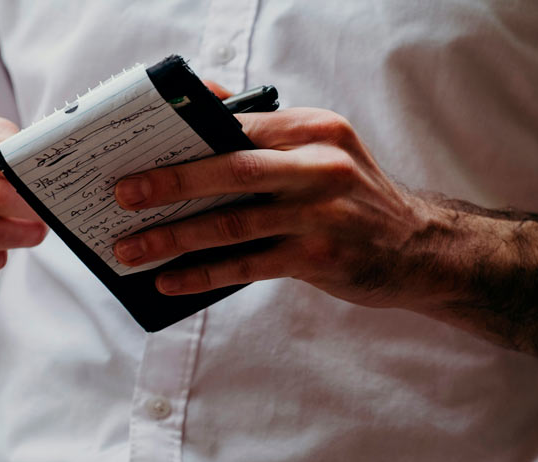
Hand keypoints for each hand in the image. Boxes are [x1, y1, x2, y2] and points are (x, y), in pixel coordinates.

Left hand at [111, 107, 438, 308]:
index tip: (134, 150)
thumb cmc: (354, 199)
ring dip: (173, 238)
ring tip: (131, 250)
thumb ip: (265, 134)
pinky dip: (203, 274)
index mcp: (311, 129)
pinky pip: (246, 266)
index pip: (235, 125)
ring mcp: (320, 213)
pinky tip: (169, 282)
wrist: (418, 248)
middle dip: (167, 182)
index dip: (180, 138)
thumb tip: (203, 104)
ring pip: (231, 224)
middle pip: (229, 169)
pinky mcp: (319, 258)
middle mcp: (317, 165)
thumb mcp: (321, 152)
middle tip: (119, 195)